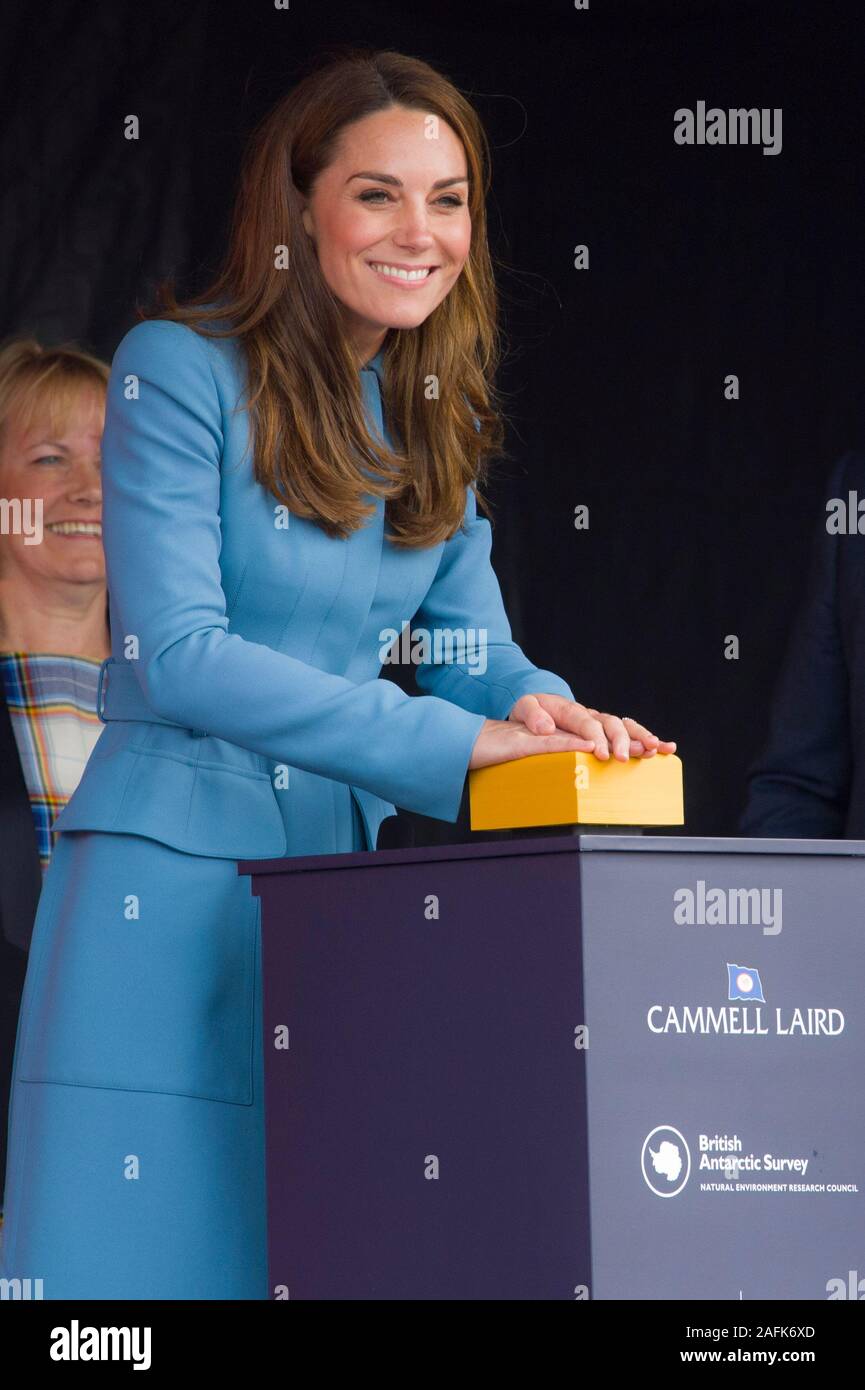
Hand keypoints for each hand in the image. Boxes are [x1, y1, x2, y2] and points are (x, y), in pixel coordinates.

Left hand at [506, 693, 676, 761]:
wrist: (538, 706)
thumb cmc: (531, 710)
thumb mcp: (524, 707)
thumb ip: (532, 714)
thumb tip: (545, 728)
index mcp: (570, 709)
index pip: (586, 722)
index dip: (595, 737)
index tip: (600, 753)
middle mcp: (591, 715)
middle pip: (611, 723)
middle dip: (621, 740)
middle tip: (624, 758)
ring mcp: (601, 722)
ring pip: (626, 727)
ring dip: (642, 738)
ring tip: (656, 748)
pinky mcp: (608, 732)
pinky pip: (631, 734)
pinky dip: (648, 740)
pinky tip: (666, 749)